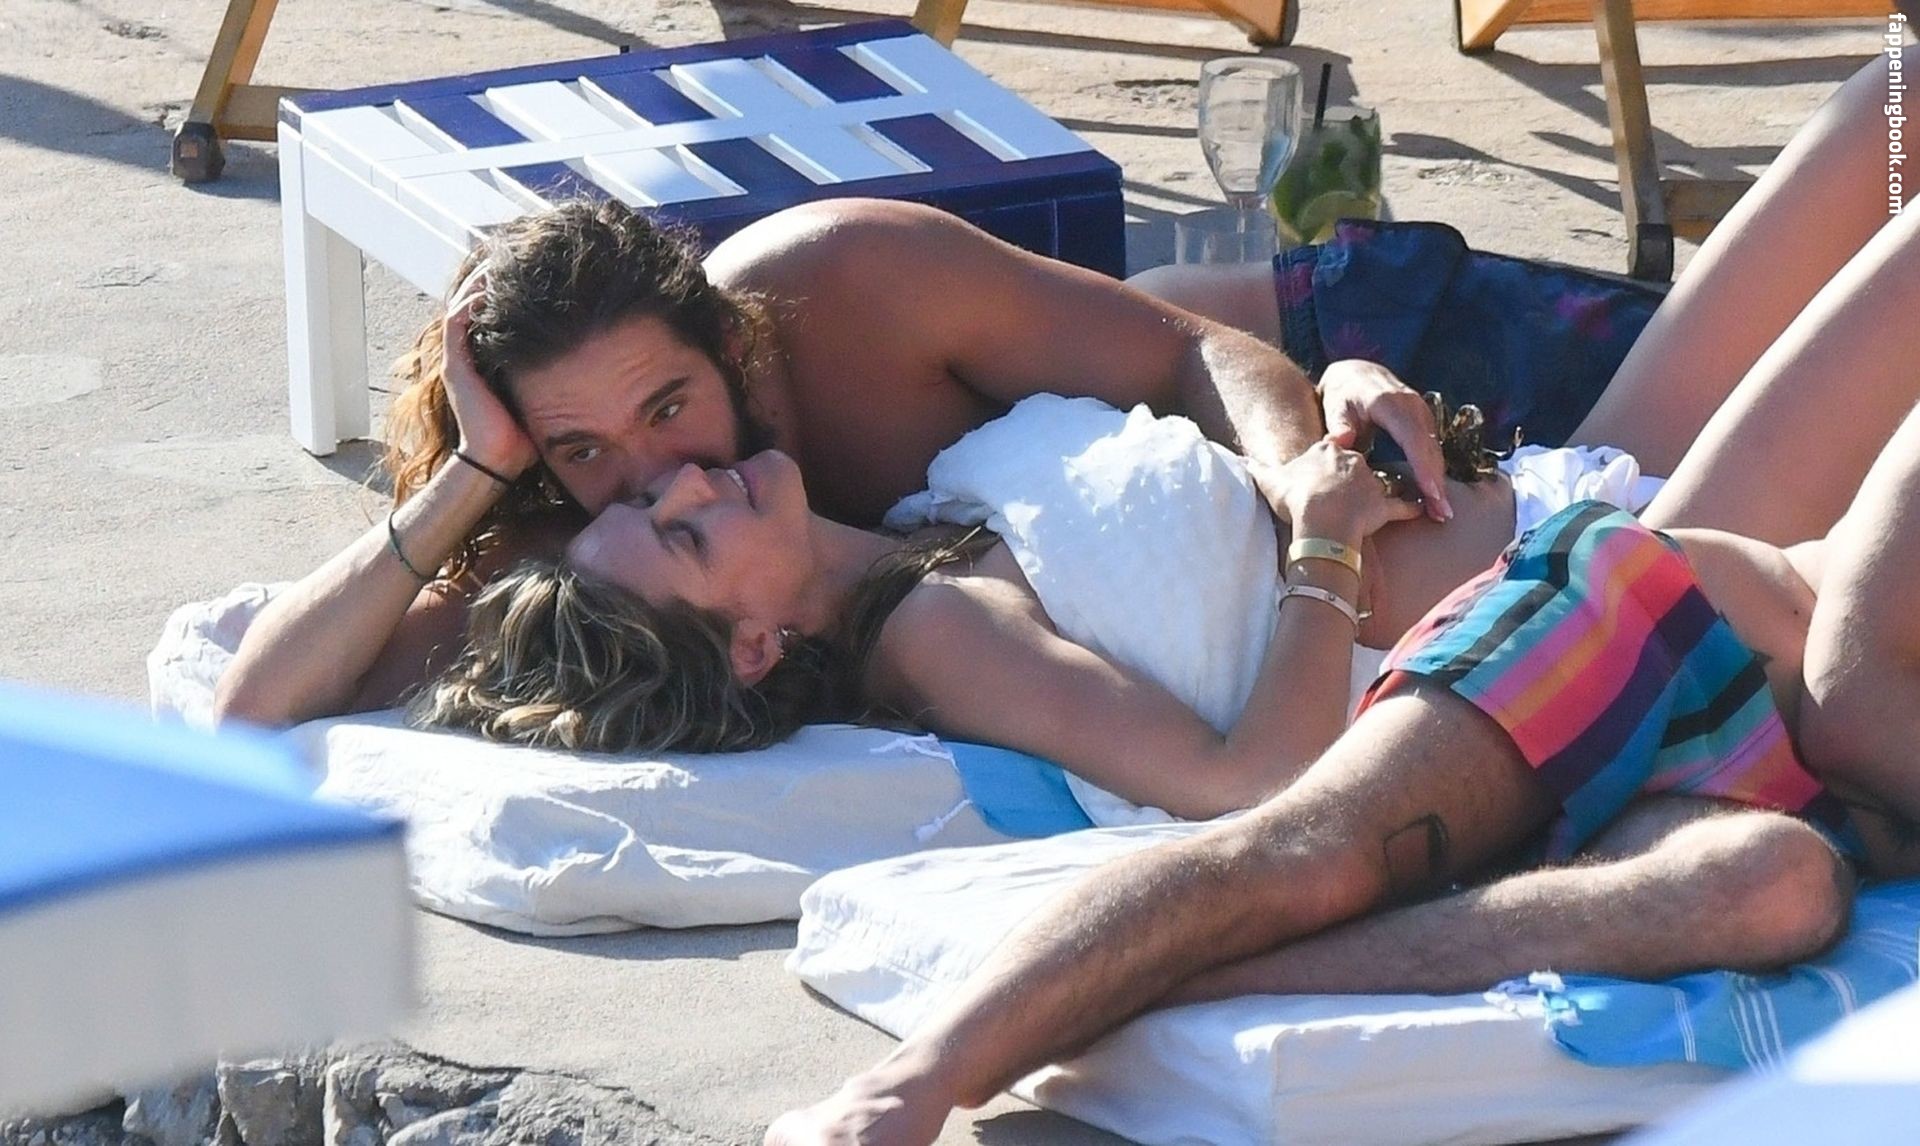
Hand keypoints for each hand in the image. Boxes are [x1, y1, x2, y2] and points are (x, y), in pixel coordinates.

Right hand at [441, 271, 536, 479]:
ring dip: (479, 280)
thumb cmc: (526, 434)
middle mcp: (470, 354)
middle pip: (474, 301)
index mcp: (488, 358)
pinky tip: (488, 285)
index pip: (492, 312)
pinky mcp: (455, 365)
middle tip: (512, 253)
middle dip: (492, 276)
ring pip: (462, 304)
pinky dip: (469, 300)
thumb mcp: (545, 394)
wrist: (501, 459)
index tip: (530, 268)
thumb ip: (556, 374)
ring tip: (499, 258)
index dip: (506, 288)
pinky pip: (456, 321)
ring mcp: (460, 358)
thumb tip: (595, 359)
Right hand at [1250, 437, 1424, 546]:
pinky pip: (1402, 506)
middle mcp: (1354, 460)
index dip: (1326, 459)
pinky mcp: (1383, 506)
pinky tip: (1420, 511)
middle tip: (1342, 492)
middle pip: (1357, 463)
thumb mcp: (1269, 481)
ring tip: (1371, 502)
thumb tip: (1241, 463)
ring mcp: (1371, 483)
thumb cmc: (1295, 498)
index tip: (1320, 472)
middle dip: (1353, 475)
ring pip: (1381, 481)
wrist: (1320, 519)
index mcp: (1327, 450)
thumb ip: (1258, 471)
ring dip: (1381, 489)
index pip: (1331, 446)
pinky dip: (1412, 508)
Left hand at [1317, 359, 1452, 520]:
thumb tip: (1340, 442)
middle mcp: (1412, 405)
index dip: (1422, 466)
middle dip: (1437, 481)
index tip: (1430, 491)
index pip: (1411, 437)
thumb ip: (1339, 426)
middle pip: (1430, 447)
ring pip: (1436, 450)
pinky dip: (1435, 472)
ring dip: (1440, 481)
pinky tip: (1436, 496)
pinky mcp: (1424, 420)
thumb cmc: (1343, 394)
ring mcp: (1421, 411)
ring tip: (1442, 512)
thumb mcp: (1337, 407)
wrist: (1356, 373)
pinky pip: (1433, 448)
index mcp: (1390, 402)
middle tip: (1442, 512)